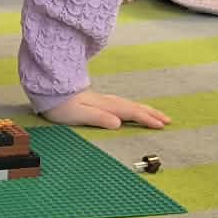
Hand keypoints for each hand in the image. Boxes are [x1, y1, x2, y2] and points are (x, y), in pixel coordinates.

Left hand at [41, 91, 170, 130]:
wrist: (49, 91)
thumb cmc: (61, 105)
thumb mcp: (78, 113)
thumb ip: (98, 118)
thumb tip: (118, 123)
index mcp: (105, 105)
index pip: (130, 112)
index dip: (146, 119)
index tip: (161, 126)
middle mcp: (107, 101)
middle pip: (133, 107)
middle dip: (151, 113)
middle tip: (167, 120)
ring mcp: (103, 100)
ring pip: (129, 104)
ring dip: (144, 109)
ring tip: (157, 115)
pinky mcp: (98, 101)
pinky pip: (122, 104)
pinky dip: (133, 108)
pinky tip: (133, 109)